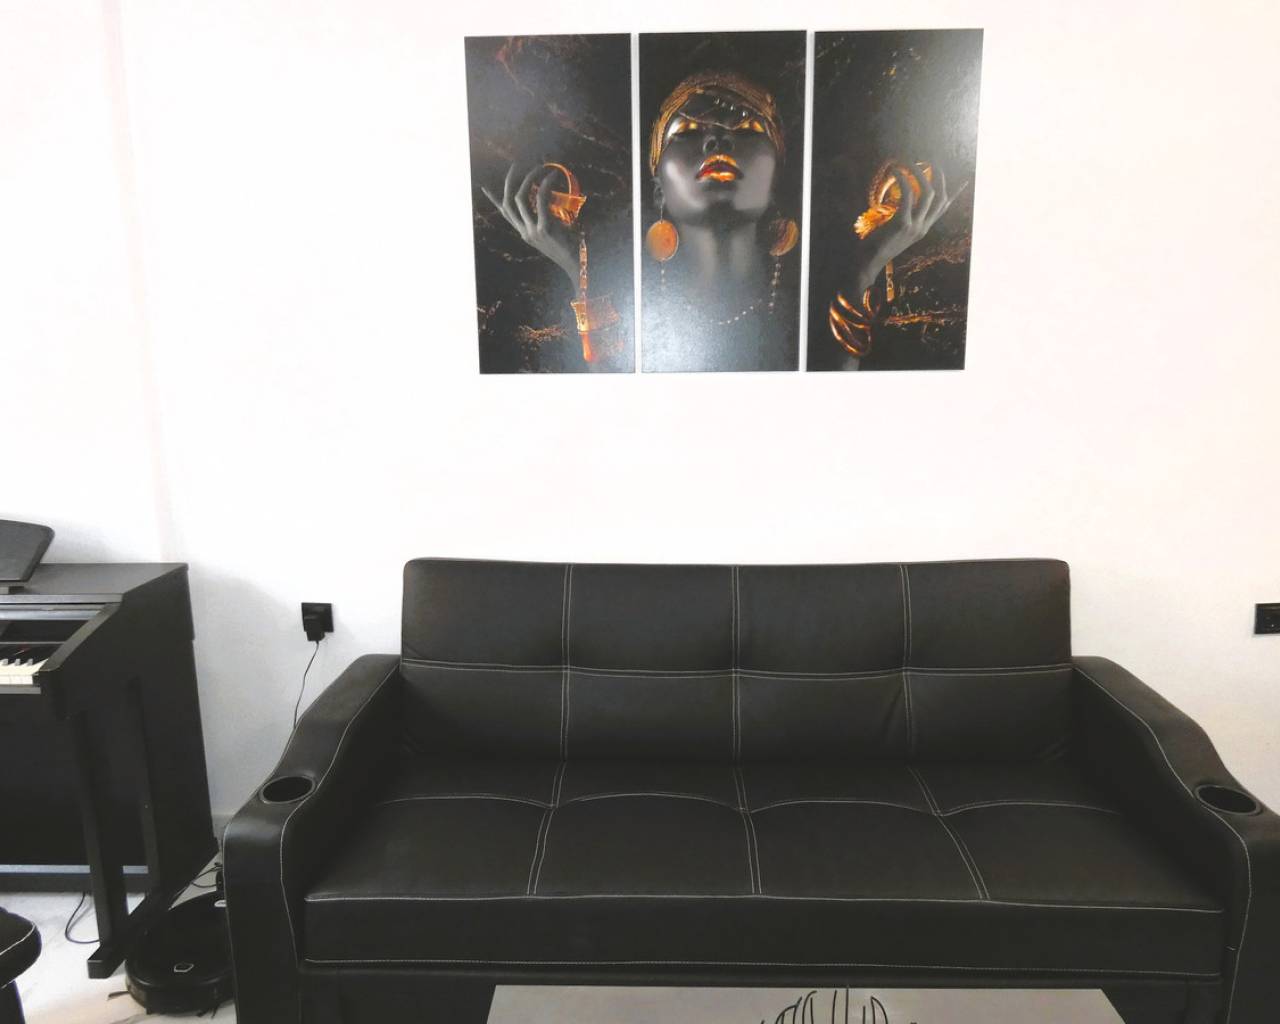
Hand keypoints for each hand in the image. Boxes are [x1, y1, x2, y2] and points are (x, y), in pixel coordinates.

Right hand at [480, 163, 579, 286]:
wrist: (578, 265)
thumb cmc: (571, 247)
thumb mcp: (555, 232)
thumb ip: (548, 219)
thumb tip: (553, 202)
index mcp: (525, 233)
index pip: (505, 214)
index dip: (493, 199)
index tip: (484, 186)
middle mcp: (525, 232)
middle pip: (508, 201)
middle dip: (510, 180)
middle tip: (517, 163)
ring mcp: (532, 231)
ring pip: (520, 197)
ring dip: (529, 178)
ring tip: (540, 166)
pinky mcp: (544, 229)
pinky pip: (540, 200)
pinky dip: (545, 184)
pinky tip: (552, 175)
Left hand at [850, 161, 955, 295]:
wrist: (868, 262)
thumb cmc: (877, 246)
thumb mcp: (895, 233)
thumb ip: (904, 220)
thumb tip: (902, 209)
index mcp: (923, 229)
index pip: (944, 209)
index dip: (955, 193)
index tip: (964, 181)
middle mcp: (923, 227)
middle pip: (941, 197)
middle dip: (939, 177)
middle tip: (931, 161)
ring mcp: (915, 226)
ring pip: (928, 193)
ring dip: (919, 173)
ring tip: (909, 162)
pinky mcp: (902, 224)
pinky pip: (908, 195)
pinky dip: (904, 180)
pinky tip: (896, 171)